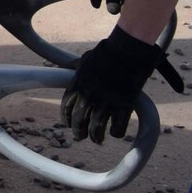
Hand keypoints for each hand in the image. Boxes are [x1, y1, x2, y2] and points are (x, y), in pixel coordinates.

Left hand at [62, 26, 179, 143]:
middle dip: (78, 132)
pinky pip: (118, 128)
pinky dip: (116, 133)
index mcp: (77, 86)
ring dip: (95, 136)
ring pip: (96, 128)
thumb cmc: (105, 53)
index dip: (67, 119)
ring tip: (97, 139)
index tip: (68, 124)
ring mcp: (105, 103)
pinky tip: (116, 133)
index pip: (66, 107)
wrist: (125, 53)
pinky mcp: (123, 107)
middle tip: (80, 137)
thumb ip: (75, 66)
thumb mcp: (84, 59)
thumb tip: (67, 64)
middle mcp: (88, 97)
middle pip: (79, 121)